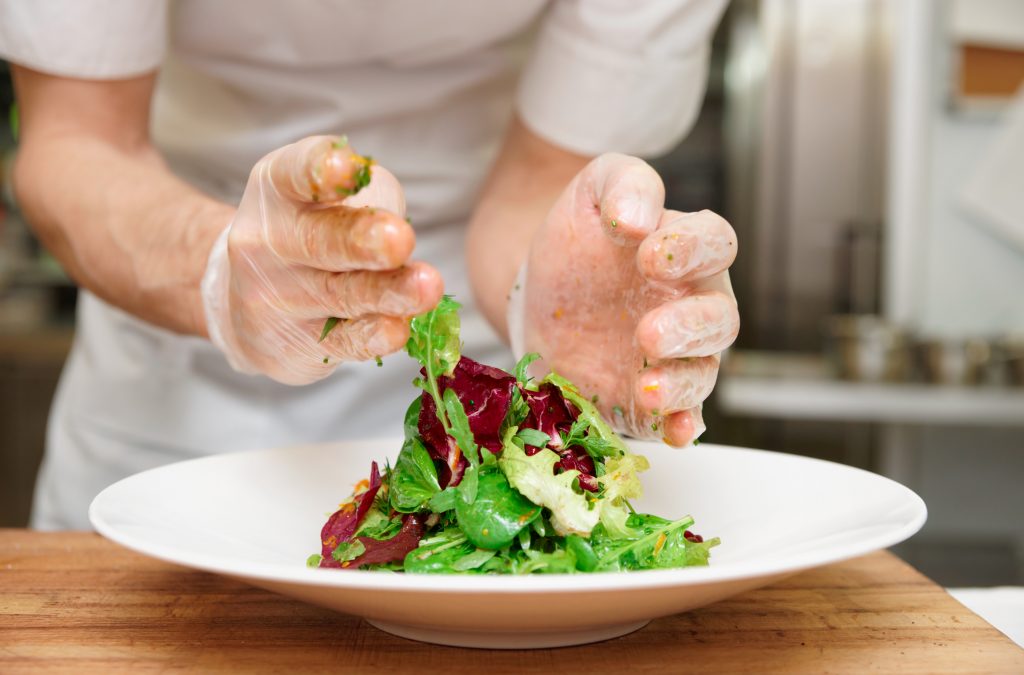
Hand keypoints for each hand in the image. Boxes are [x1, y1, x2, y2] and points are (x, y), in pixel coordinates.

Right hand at [201, 136, 443, 384]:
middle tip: (401, 238)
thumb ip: (369, 199)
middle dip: (363, 240)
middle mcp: (269, 241)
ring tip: (426, 288)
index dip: (321, 170)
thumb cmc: (313, 229)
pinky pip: (344, 340)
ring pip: (341, 294)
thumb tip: (402, 236)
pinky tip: (399, 330)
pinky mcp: (298, 342)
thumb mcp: (332, 195)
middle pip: (319, 240)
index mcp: (278, 188)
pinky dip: (374, 335)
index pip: (295, 173)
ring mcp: (280, 297)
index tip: (348, 169)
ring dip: (388, 292)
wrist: (247, 299)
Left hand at [516, 154, 738, 445]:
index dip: (691, 250)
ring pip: (702, 373)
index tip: (650, 256)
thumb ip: (624, 185)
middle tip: (648, 334)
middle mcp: (693, 305)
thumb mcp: (595, 189)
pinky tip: (670, 433)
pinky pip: (677, 416)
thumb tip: (636, 218)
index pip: (714, 244)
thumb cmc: (581, 236)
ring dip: (681, 385)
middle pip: (718, 320)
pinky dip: (679, 427)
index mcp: (688, 249)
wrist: (539, 290)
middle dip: (688, 329)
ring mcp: (675, 356)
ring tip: (647, 389)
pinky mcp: (649, 396)